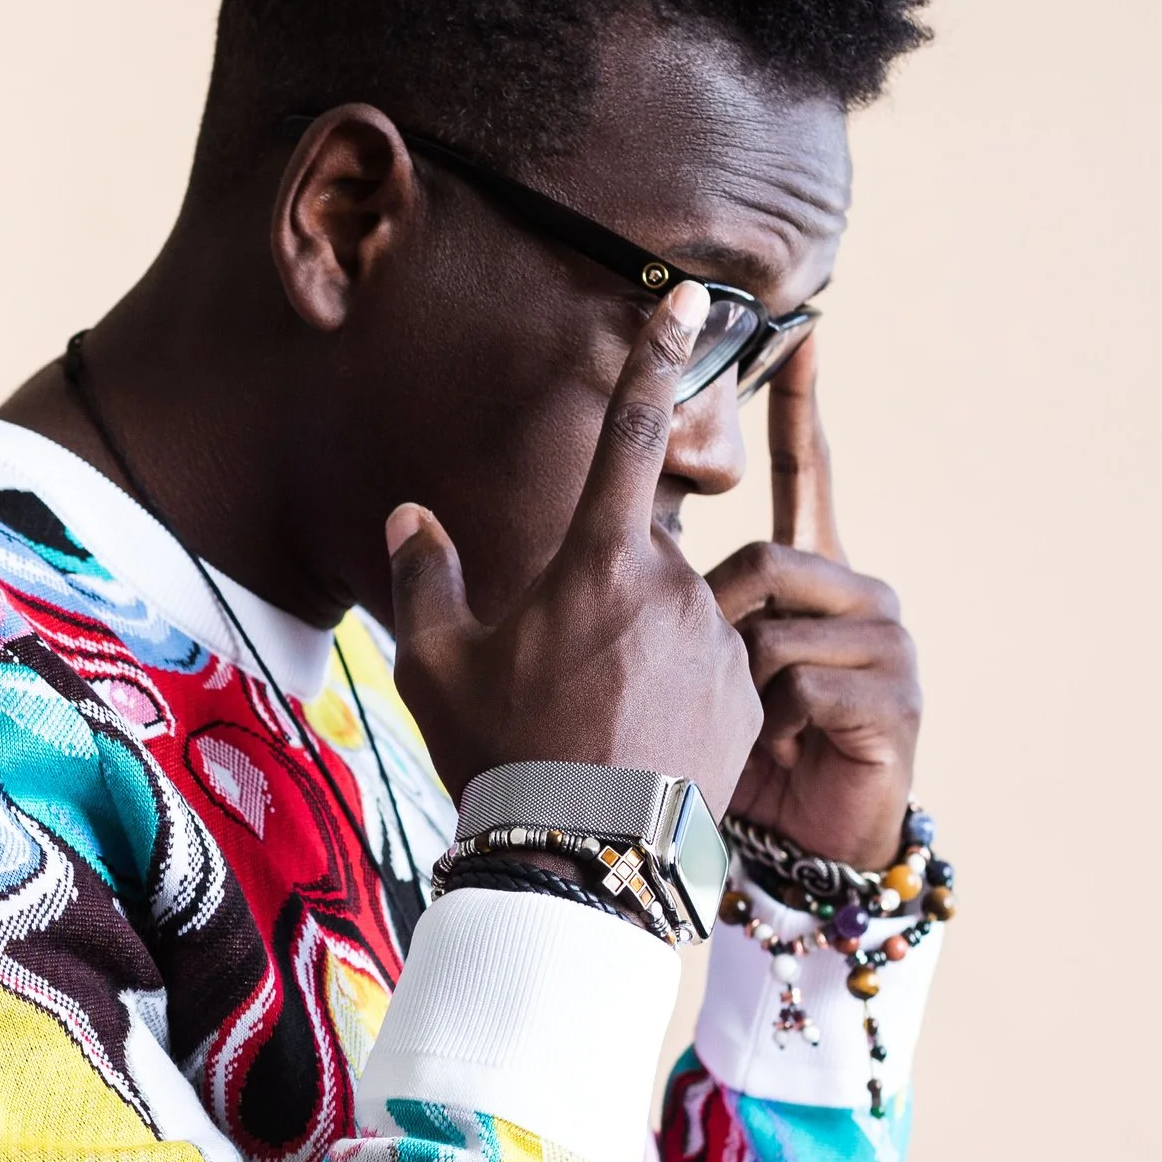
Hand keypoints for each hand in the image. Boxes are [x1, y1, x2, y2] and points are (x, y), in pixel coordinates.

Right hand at [387, 280, 763, 811]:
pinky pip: (710, 675)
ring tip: (594, 730)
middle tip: (557, 682)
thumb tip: (411, 515)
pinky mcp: (749, 699)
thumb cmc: (502, 754)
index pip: (630, 433)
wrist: (586, 860)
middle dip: (600, 602)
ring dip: (638, 653)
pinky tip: (637, 750)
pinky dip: (676, 699)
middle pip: (634, 561)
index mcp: (597, 558)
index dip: (655, 358)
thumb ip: (427, 574)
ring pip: (674, 621)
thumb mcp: (435, 665)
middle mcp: (672, 585)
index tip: (692, 301)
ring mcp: (719, 642)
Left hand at [705, 336, 920, 869]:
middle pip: (767, 561)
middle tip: (703, 692)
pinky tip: (778, 753)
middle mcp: (857, 595)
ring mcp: (885, 645)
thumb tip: (604, 517)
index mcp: (809, 578)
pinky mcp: (894, 700)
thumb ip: (668, 595)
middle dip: (715, 628)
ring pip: (777, 626)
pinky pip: (800, 686)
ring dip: (737, 683)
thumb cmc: (727, 759)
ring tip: (740, 729)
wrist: (796, 850)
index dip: (803, 408)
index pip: (808, 475)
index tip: (802, 333)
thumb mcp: (688, 665)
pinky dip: (769, 726)